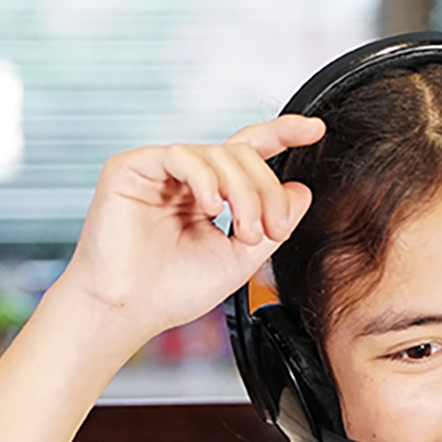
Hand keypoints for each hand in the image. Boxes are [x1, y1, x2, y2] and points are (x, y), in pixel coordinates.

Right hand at [46, 115, 324, 353]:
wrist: (125, 311)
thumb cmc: (171, 292)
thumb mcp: (238, 259)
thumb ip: (272, 226)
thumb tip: (301, 191)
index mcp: (208, 193)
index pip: (248, 152)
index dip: (282, 134)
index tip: (315, 130)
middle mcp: (185, 177)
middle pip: (241, 154)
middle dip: (266, 191)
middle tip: (272, 230)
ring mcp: (159, 169)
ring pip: (218, 154)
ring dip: (244, 192)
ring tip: (246, 232)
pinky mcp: (132, 167)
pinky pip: (181, 155)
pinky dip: (205, 178)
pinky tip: (211, 208)